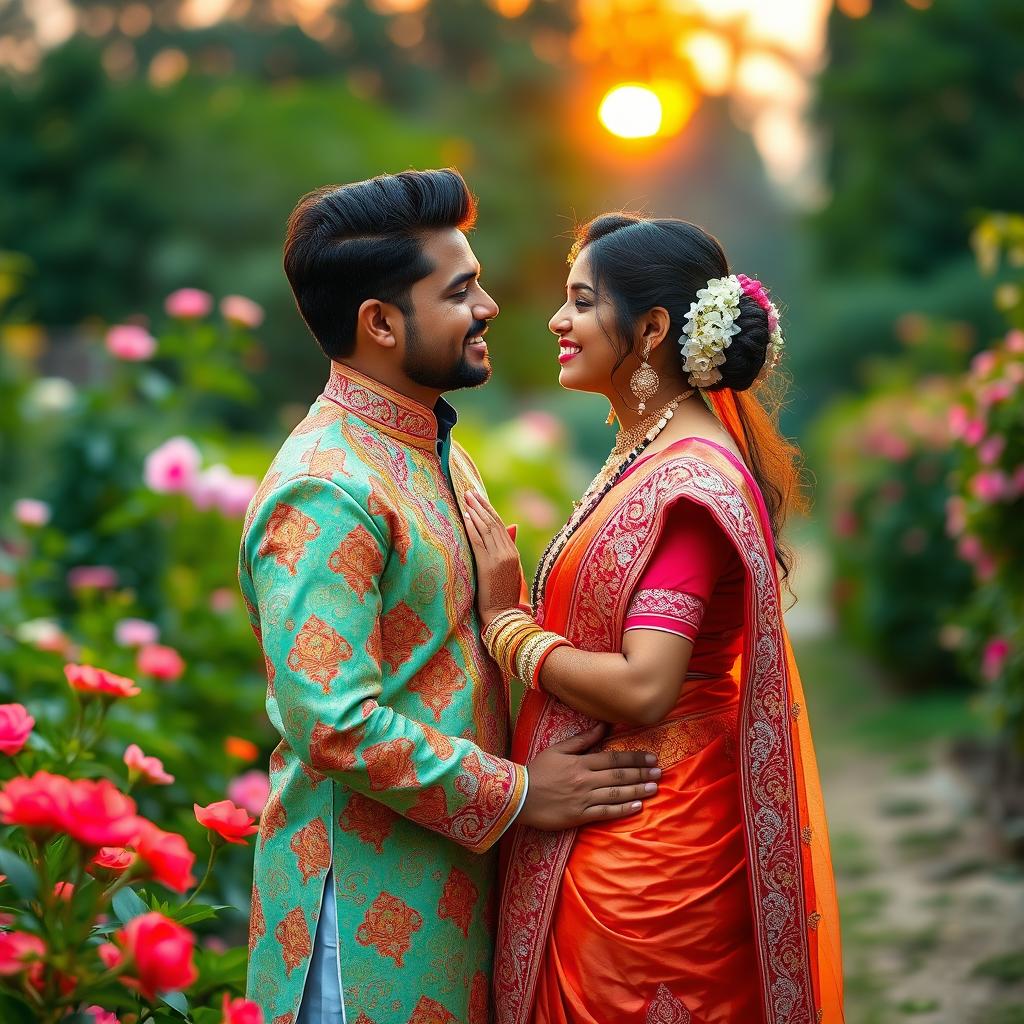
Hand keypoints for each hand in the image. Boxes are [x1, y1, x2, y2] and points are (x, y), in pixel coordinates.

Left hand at [463, 488, 525, 622]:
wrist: (502, 616)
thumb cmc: (503, 596)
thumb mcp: (510, 571)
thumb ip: (508, 548)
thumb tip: (512, 526)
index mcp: (513, 553)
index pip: (500, 526)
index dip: (489, 510)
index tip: (479, 498)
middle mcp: (508, 552)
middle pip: (493, 523)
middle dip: (481, 505)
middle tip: (469, 492)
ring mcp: (499, 558)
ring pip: (486, 529)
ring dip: (475, 511)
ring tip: (466, 498)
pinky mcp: (488, 565)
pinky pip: (479, 541)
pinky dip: (472, 527)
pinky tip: (466, 516)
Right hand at [517, 724, 660, 830]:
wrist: (518, 796)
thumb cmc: (537, 771)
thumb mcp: (558, 749)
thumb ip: (582, 740)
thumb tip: (603, 726)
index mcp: (581, 763)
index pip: (613, 759)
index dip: (634, 759)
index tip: (651, 758)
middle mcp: (585, 780)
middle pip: (619, 776)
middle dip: (641, 774)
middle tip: (660, 772)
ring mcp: (584, 799)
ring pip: (616, 794)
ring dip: (638, 790)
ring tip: (654, 788)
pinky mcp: (579, 816)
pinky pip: (605, 812)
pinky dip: (622, 809)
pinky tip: (637, 807)